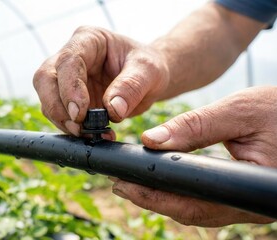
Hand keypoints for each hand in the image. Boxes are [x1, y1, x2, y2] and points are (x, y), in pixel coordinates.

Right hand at [33, 26, 169, 135]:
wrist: (147, 80)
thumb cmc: (147, 67)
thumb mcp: (148, 71)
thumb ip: (131, 87)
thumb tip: (113, 110)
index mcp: (88, 40)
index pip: (68, 60)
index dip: (70, 87)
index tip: (80, 113)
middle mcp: (71, 56)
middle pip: (45, 79)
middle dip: (57, 106)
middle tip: (78, 128)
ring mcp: (66, 78)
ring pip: (46, 98)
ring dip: (62, 121)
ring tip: (88, 135)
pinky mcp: (68, 99)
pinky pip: (58, 114)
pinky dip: (70, 128)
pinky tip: (89, 135)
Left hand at [111, 86, 276, 225]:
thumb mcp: (238, 111)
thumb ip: (195, 126)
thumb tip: (152, 139)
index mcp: (249, 188)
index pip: (190, 201)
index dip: (153, 196)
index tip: (123, 184)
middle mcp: (247, 204)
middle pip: (189, 211)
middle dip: (151, 200)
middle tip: (120, 186)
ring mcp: (244, 203)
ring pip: (197, 210)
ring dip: (163, 199)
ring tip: (134, 184)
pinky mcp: (241, 196)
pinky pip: (206, 202)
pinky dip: (180, 193)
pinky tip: (163, 182)